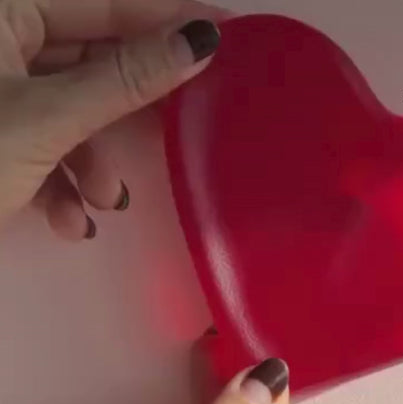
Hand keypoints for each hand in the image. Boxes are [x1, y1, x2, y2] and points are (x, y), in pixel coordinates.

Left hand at [0, 0, 228, 239]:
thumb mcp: (48, 119)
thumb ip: (126, 80)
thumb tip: (197, 44)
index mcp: (0, 8)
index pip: (102, 2)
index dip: (163, 18)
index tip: (216, 31)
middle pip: (88, 62)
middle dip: (122, 114)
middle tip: (172, 125)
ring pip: (69, 111)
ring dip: (92, 163)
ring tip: (102, 201)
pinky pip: (45, 140)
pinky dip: (62, 181)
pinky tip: (69, 218)